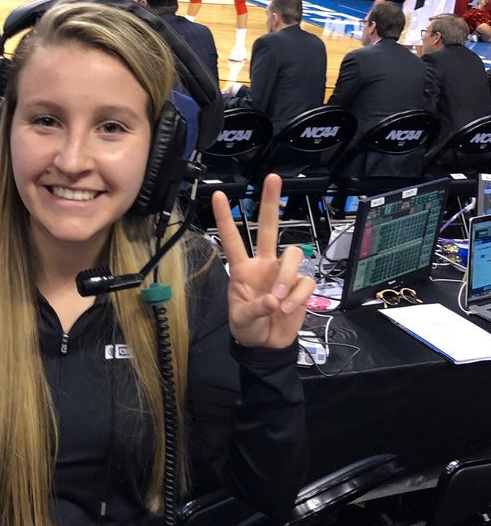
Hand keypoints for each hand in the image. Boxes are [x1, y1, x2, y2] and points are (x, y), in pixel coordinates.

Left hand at [211, 173, 313, 349]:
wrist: (266, 346)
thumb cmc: (247, 328)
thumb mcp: (241, 320)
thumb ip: (255, 309)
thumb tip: (274, 299)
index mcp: (243, 269)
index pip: (233, 239)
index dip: (226, 218)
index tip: (219, 196)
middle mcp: (264, 265)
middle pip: (269, 228)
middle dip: (270, 203)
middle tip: (272, 179)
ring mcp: (284, 273)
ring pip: (293, 254)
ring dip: (287, 275)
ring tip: (279, 301)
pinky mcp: (300, 286)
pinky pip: (305, 281)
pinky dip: (297, 296)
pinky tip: (288, 310)